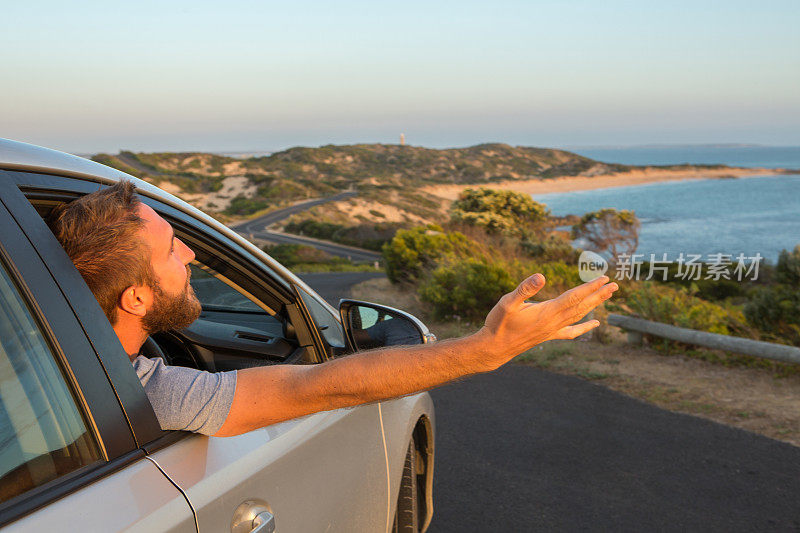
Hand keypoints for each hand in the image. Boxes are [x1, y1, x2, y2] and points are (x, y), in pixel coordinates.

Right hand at [475, 273, 617, 369]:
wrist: (495, 348)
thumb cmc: (499, 324)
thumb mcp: (507, 303)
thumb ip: (525, 289)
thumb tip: (541, 275)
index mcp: (547, 312)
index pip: (574, 297)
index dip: (590, 287)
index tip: (604, 278)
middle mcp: (554, 322)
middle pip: (582, 306)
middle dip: (599, 294)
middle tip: (615, 285)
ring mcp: (553, 330)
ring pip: (579, 316)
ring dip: (594, 305)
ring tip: (607, 295)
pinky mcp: (549, 336)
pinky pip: (572, 331)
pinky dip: (585, 327)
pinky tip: (594, 324)